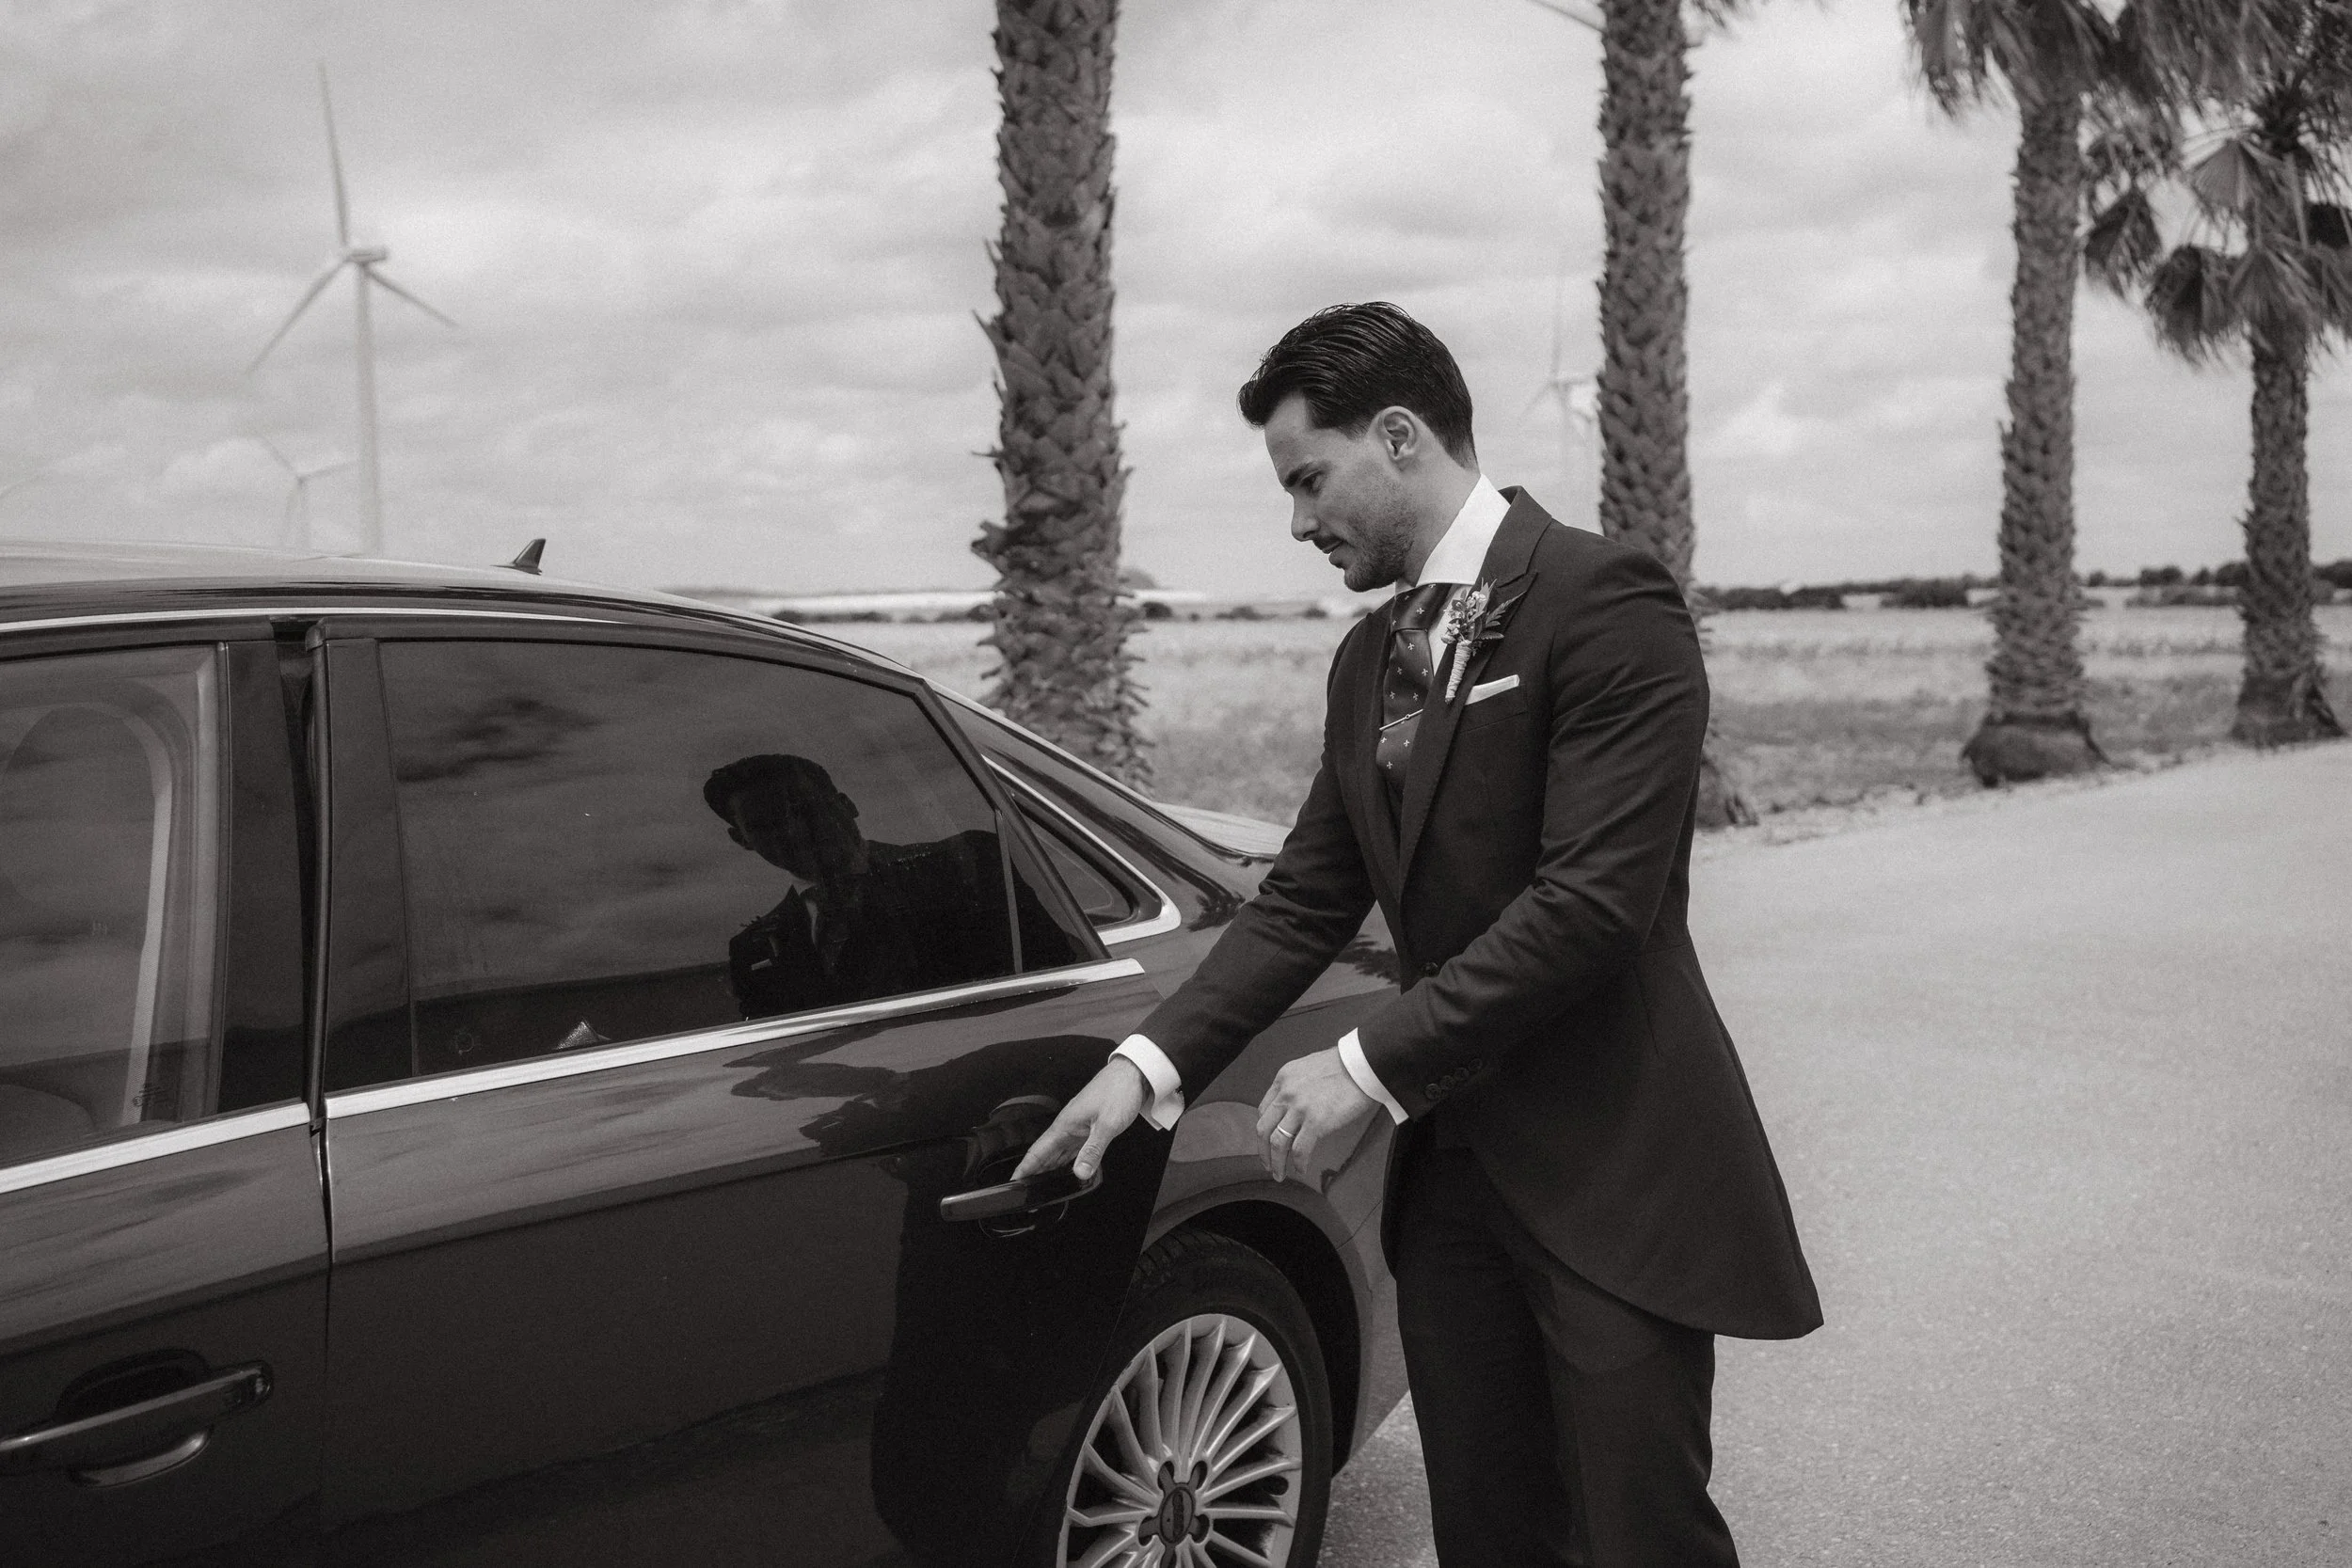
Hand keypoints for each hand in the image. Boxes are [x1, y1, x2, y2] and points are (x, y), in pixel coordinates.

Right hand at [1013, 1057, 1148, 1182]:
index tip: (1014, 1181)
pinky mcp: (1090, 1128)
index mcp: (1066, 1125)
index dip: (1025, 1167)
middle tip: (1027, 1191)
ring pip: (1059, 1152)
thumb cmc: (1118, 1091)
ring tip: (1042, 1185)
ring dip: (1050, 1168)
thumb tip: (1080, 1172)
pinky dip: (1069, 1160)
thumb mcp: (1107, 1124)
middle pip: (1046, 1154)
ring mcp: (1078, 1127)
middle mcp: (1068, 1126)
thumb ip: (1092, 1150)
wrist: (1132, 1074)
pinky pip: (1074, 1148)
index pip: (1038, 1150)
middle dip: (1035, 1172)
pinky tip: (1070, 1169)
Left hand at [1255, 1046, 1375, 1183]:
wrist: (1362, 1064)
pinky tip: (1300, 1169)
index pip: (1263, 1110)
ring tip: (1280, 1174)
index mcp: (1283, 1078)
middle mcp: (1286, 1093)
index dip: (1264, 1129)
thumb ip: (1297, 1087)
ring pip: (1277, 1143)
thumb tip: (1297, 1107)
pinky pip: (1300, 1150)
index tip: (1267, 1140)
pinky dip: (1298, 1163)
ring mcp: (1299, 1108)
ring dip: (1276, 1162)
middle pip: (1263, 1128)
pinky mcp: (1316, 1122)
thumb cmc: (1344, 1065)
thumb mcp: (1309, 1068)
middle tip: (1267, 1163)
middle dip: (1263, 1151)